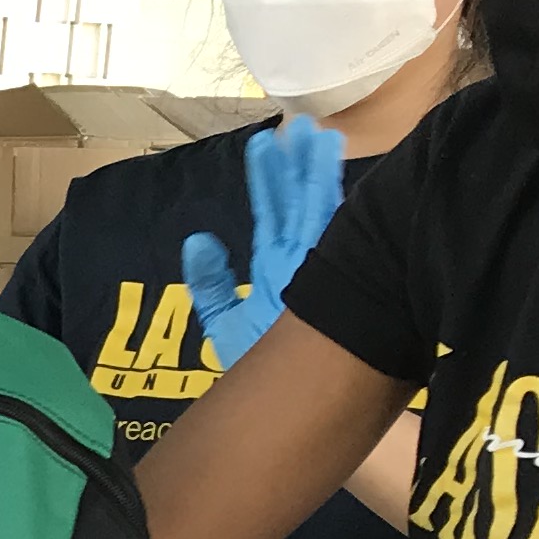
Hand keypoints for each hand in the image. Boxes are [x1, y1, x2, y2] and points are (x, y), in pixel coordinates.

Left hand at [181, 117, 347, 372]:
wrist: (286, 415)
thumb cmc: (261, 376)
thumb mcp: (224, 323)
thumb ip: (210, 283)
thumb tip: (196, 239)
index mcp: (282, 269)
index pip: (275, 213)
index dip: (270, 179)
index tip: (265, 142)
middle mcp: (305, 266)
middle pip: (303, 204)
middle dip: (302, 165)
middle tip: (303, 124)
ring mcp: (322, 276)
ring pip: (324, 216)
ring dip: (321, 177)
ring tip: (321, 137)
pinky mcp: (331, 290)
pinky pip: (339, 246)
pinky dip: (341, 213)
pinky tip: (341, 182)